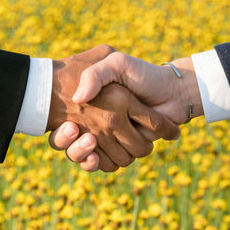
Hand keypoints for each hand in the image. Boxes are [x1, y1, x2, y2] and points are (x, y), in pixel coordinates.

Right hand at [47, 45, 179, 171]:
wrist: (171, 91)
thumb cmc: (142, 75)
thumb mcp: (116, 64)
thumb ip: (96, 73)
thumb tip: (78, 98)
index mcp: (90, 103)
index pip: (61, 119)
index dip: (58, 126)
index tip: (67, 122)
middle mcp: (94, 122)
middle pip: (68, 141)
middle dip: (68, 139)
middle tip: (75, 129)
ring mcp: (106, 138)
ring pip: (81, 155)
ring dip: (80, 151)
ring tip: (89, 140)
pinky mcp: (119, 151)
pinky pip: (100, 164)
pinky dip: (94, 163)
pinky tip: (94, 156)